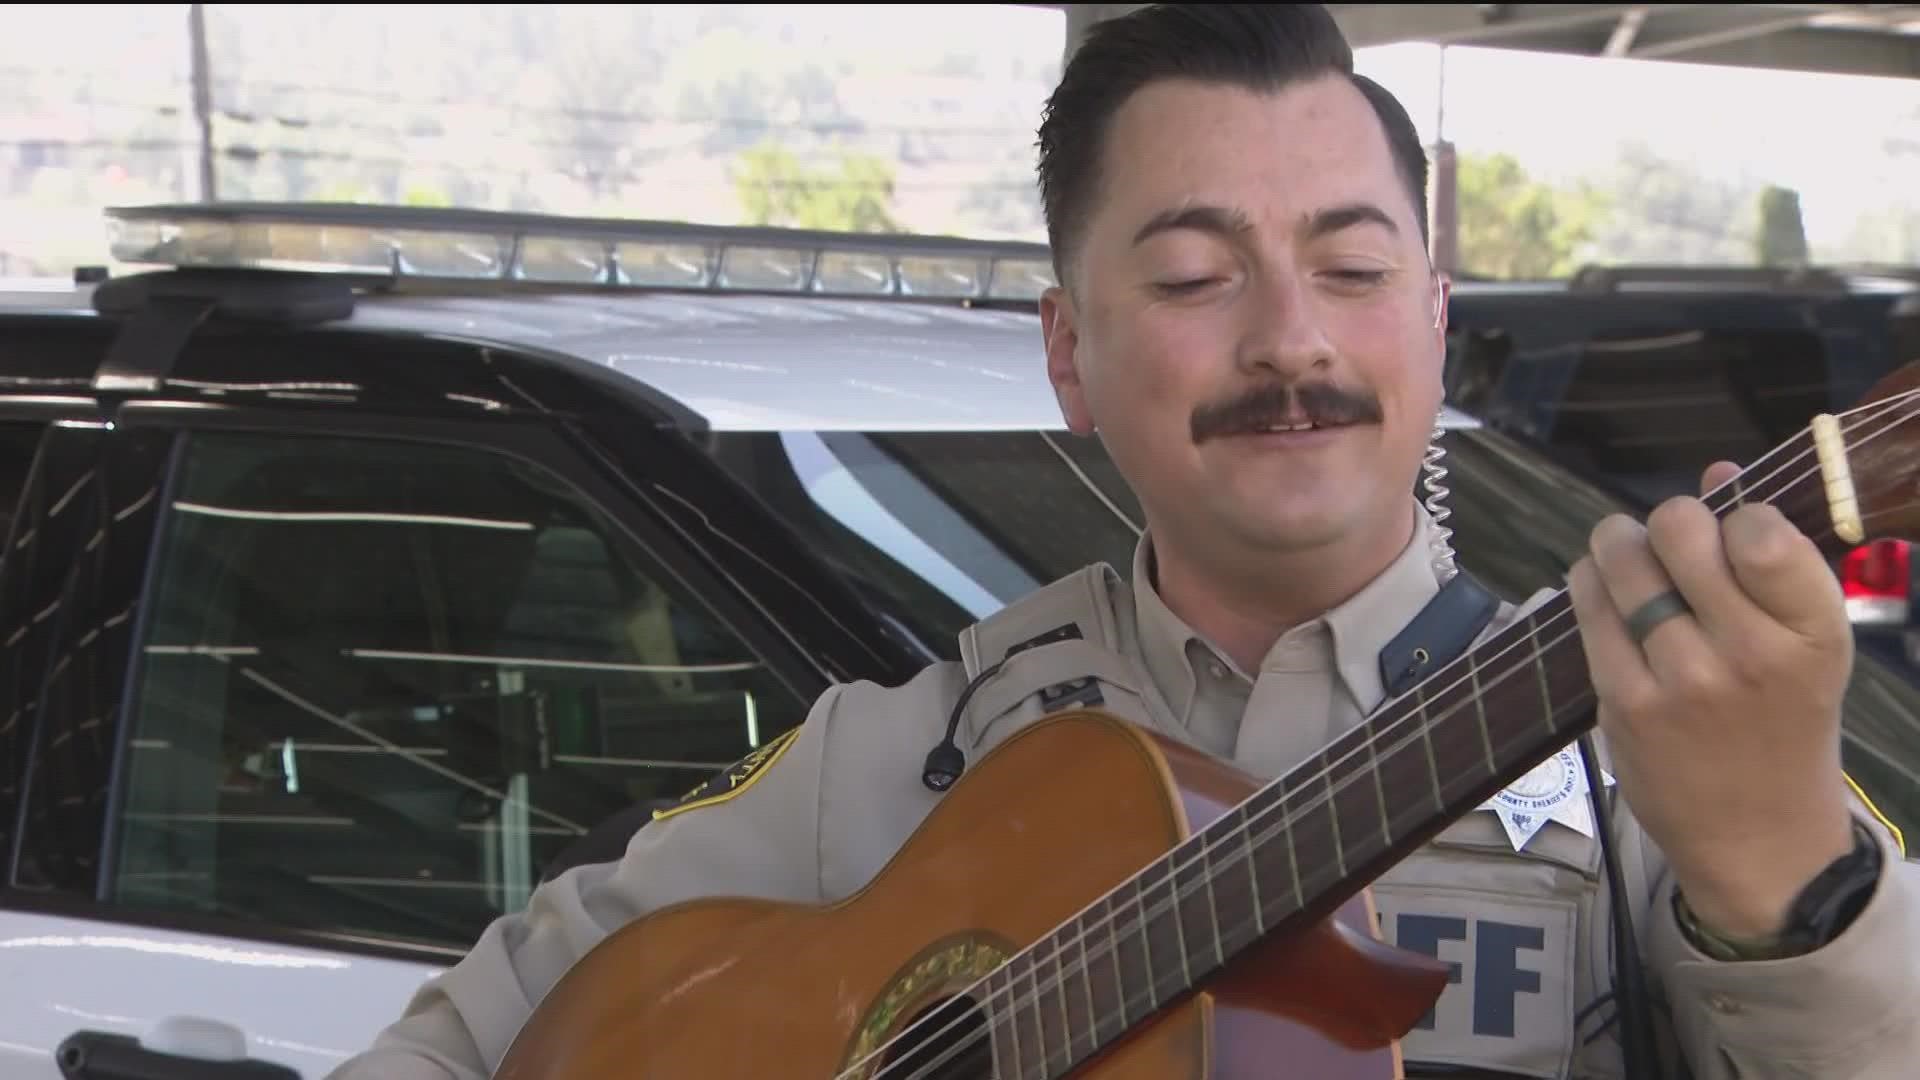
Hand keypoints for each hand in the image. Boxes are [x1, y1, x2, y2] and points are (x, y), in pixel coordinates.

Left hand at [1565, 461, 1857, 938]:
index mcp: (1813, 631)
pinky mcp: (1626, 702)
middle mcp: (1751, 653)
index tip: (1730, 531)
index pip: (1760, 529)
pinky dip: (1588, 584)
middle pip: (1681, 531)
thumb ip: (1772, 555)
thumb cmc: (1782, 720)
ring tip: (1626, 553)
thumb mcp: (1805, 641)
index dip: (1735, 514)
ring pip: (1623, 562)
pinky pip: (1588, 609)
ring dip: (1617, 543)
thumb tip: (1718, 468)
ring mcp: (1683, 680)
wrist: (1758, 834)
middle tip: (1668, 538)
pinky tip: (1601, 589)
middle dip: (1668, 520)